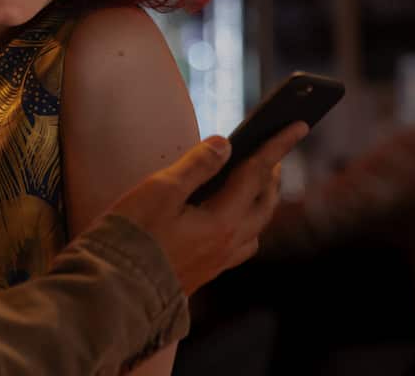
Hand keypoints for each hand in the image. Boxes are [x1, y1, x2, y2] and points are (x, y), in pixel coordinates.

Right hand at [110, 122, 307, 294]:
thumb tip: (225, 144)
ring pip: (255, 228)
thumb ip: (196, 166)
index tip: (299, 125)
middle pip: (264, 204)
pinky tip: (228, 221)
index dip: (277, 146)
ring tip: (254, 185)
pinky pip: (239, 246)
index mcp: (222, 222)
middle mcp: (228, 245)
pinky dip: (244, 225)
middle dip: (272, 175)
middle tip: (273, 153)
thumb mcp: (160, 191)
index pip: (257, 174)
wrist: (115, 289)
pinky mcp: (203, 273)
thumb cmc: (132, 237)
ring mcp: (217, 262)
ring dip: (260, 202)